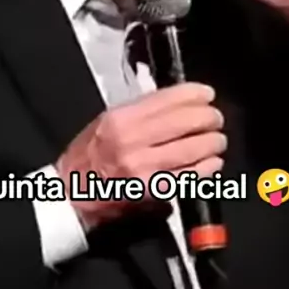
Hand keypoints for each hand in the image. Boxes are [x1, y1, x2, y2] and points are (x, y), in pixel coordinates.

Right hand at [55, 82, 225, 230]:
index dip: (196, 94)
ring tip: (216, 140)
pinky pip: (191, 176)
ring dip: (213, 142)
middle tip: (215, 119)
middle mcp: (132, 141)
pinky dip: (207, 167)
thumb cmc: (88, 157)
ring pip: (194, 148)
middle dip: (209, 118)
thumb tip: (178, 102)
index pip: (169, 98)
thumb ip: (141, 110)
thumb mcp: (106, 121)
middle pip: (187, 121)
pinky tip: (211, 162)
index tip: (207, 95)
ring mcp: (144, 168)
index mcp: (121, 119)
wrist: (72, 194)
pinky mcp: (154, 191)